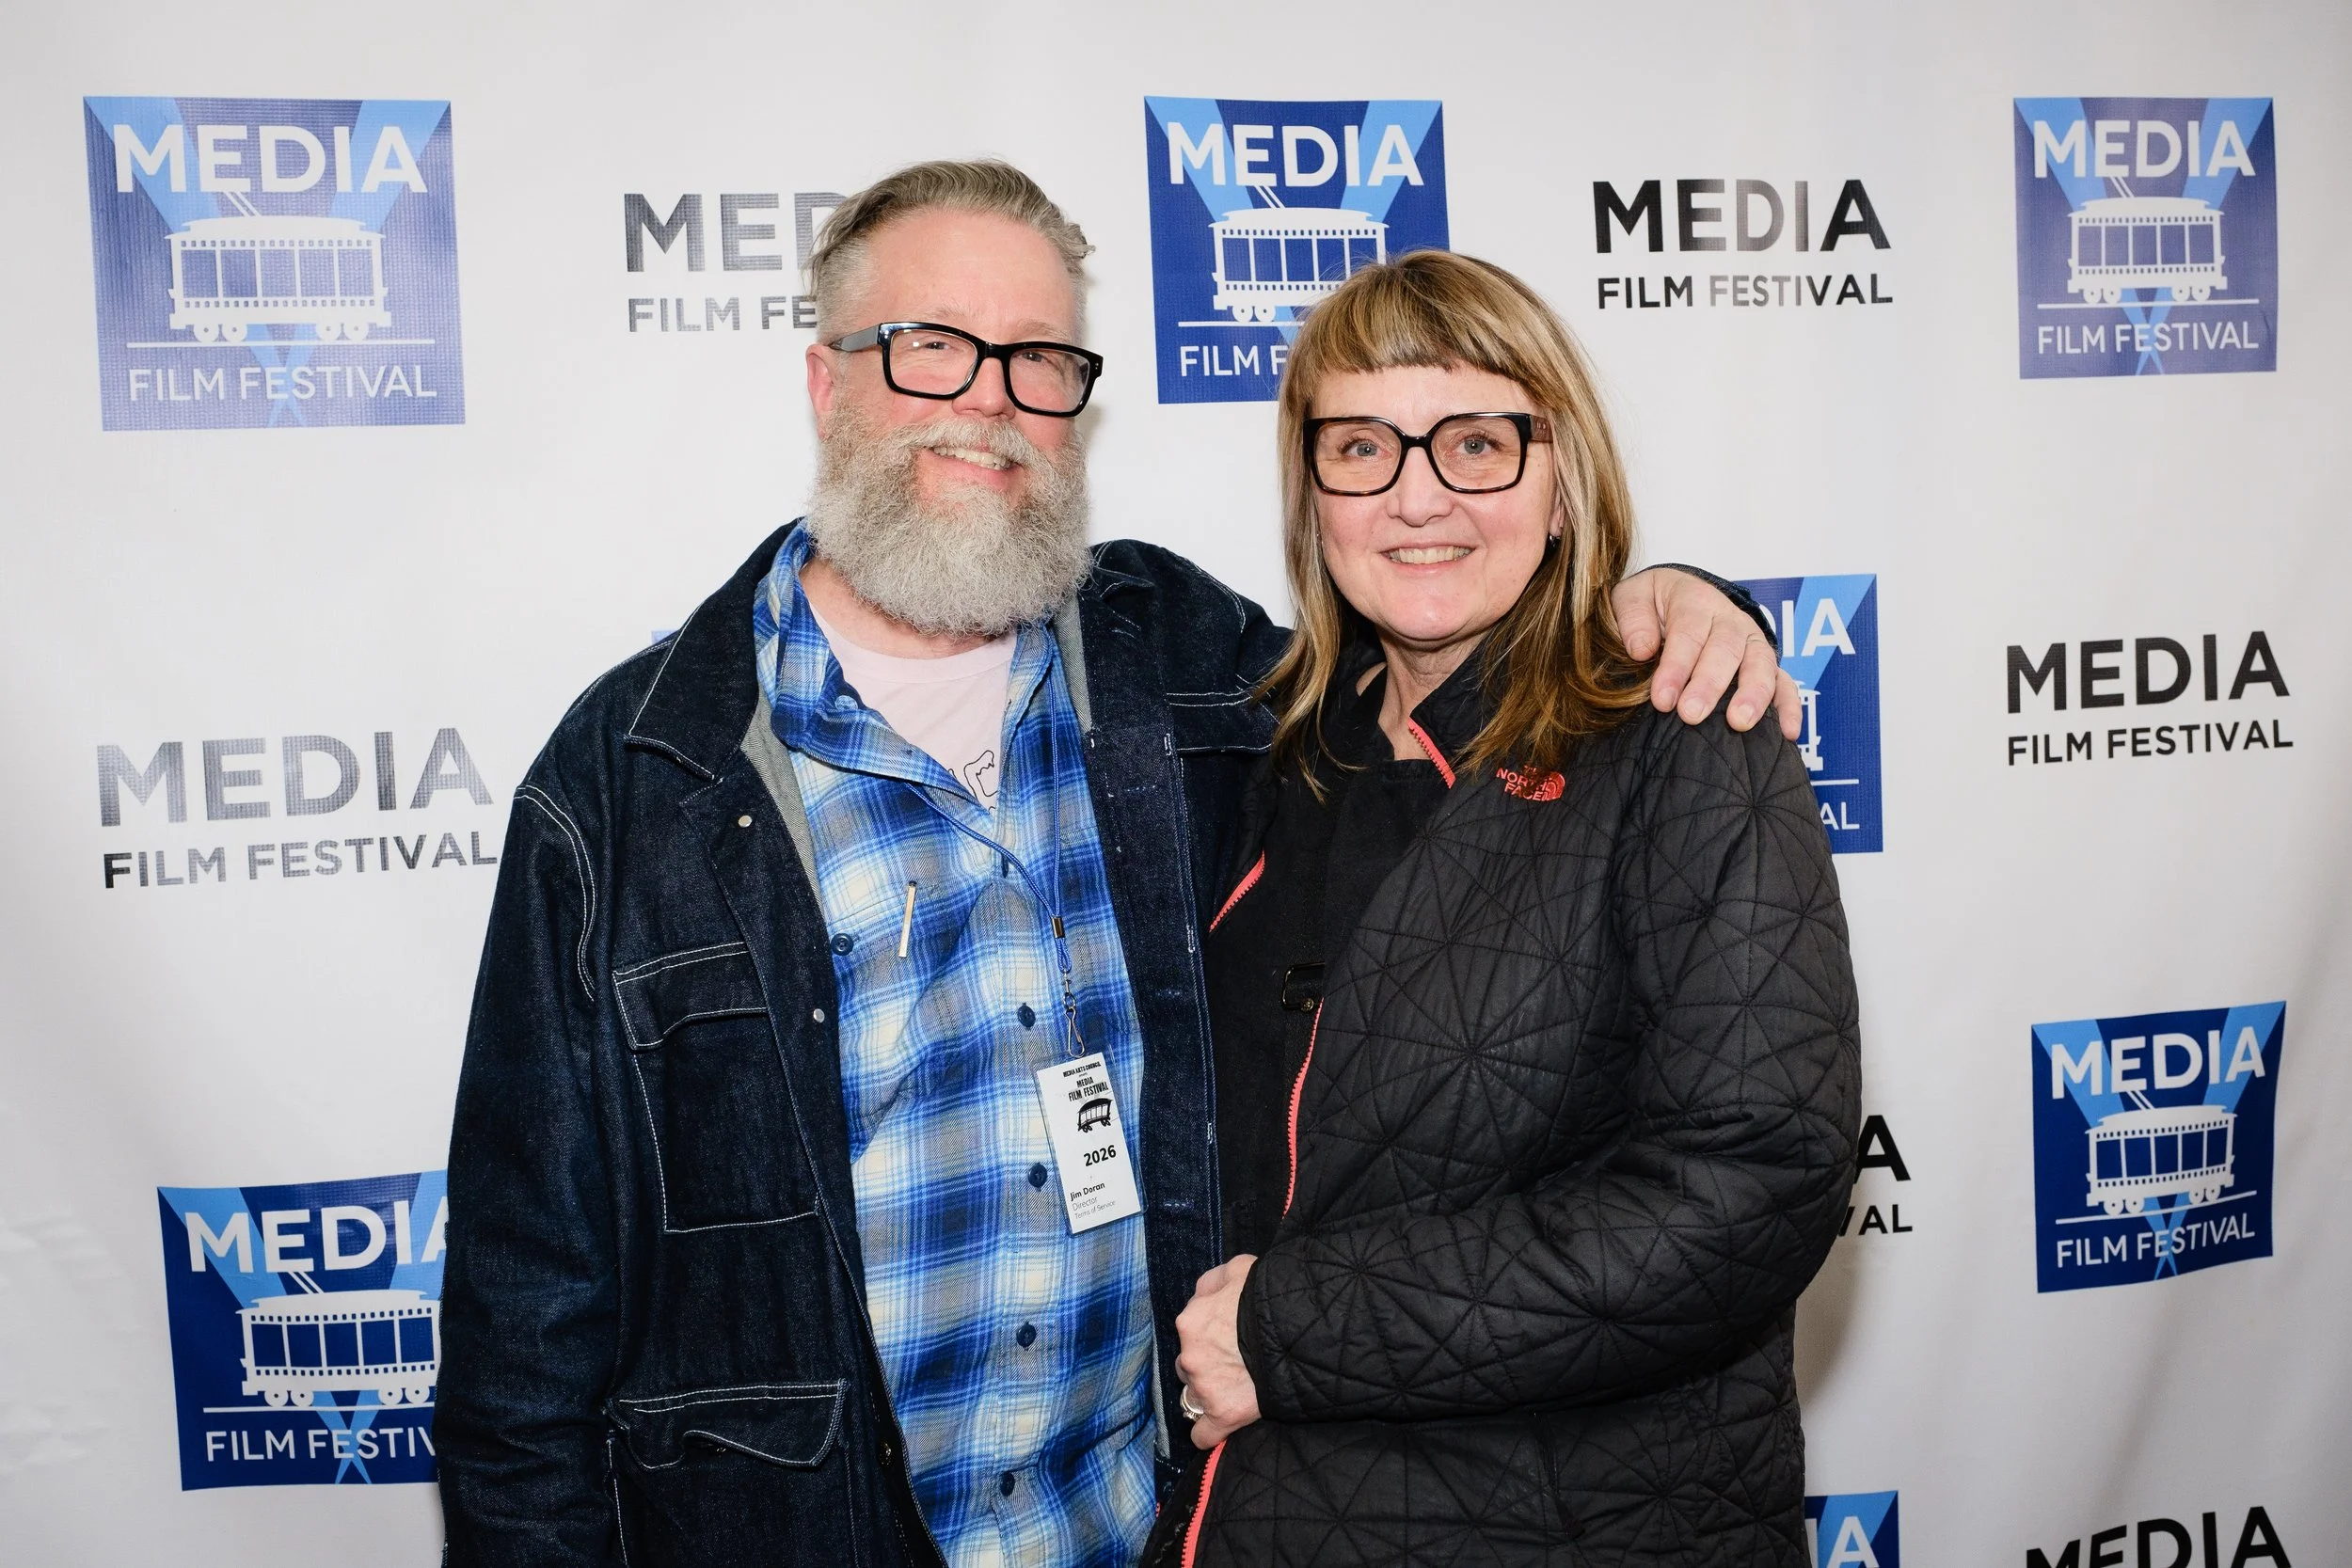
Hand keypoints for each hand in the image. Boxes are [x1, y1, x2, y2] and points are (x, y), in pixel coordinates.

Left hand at [1173, 1256, 1261, 1448]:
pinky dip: (1209, 1432)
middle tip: (1234, 1363)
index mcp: (1191, 1321)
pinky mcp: (1223, 1416)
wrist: (1301, 1330)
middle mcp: (1190, 1356)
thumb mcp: (1239, 1269)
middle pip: (1187, 1367)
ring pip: (1193, 1398)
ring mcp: (1205, 1389)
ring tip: (1235, 1390)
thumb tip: (1204, 1294)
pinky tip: (1220, 1426)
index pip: (1188, 1331)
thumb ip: (1213, 1282)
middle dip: (1205, 1366)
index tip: (1228, 1338)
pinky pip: (1202, 1435)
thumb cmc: (1271, 1295)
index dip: (1208, 1335)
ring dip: (1208, 1395)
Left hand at [1613, 568, 1800, 738]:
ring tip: (1739, 722)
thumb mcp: (1631, 596)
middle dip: (1709, 684)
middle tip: (1691, 714)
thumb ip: (1633, 618)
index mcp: (1696, 601)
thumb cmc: (1651, 603)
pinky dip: (1789, 706)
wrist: (1677, 594)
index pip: (1688, 634)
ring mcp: (1751, 642)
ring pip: (1761, 664)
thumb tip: (1642, 650)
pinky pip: (1784, 682)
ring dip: (1753, 694)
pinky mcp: (1764, 664)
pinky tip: (1787, 733)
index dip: (1676, 667)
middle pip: (1725, 650)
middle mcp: (1730, 620)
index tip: (1662, 699)